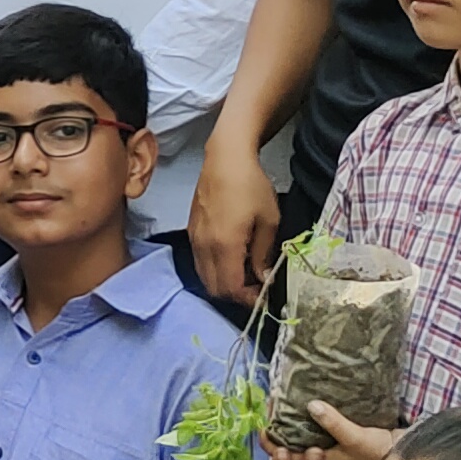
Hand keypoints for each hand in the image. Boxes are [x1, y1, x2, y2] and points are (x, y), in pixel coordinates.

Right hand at [188, 138, 284, 304]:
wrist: (225, 160)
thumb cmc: (251, 186)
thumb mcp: (269, 220)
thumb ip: (264, 253)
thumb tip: (264, 277)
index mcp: (225, 245)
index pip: (231, 288)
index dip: (249, 299)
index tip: (265, 297)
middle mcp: (204, 247)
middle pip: (214, 288)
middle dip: (236, 295)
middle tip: (257, 288)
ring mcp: (194, 239)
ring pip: (204, 278)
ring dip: (224, 284)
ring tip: (246, 275)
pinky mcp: (191, 232)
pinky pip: (200, 263)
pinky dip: (215, 271)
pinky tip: (232, 260)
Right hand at [264, 399, 396, 459]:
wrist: (399, 454)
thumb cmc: (373, 439)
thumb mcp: (354, 431)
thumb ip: (332, 422)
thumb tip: (312, 405)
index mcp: (308, 445)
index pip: (278, 448)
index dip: (268, 445)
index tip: (267, 435)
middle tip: (290, 454)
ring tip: (318, 456)